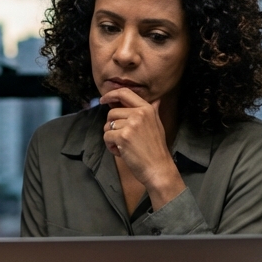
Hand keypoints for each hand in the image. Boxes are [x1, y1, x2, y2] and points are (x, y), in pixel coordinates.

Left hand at [101, 88, 185, 208]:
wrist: (158, 168)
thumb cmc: (156, 149)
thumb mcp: (157, 125)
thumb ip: (153, 111)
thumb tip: (157, 100)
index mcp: (147, 108)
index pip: (124, 93)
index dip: (111, 94)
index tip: (103, 100)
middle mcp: (139, 114)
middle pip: (112, 112)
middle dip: (111, 125)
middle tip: (121, 138)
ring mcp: (130, 125)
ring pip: (107, 126)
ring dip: (111, 137)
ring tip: (124, 146)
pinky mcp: (122, 137)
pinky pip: (106, 136)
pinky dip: (110, 146)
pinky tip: (121, 152)